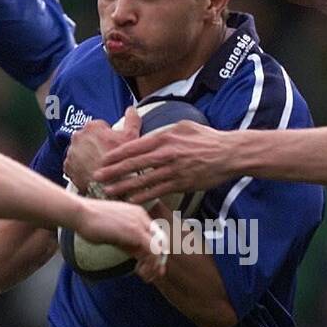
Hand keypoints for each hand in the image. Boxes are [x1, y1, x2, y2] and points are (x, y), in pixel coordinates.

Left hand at [64, 107, 137, 192]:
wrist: (108, 187)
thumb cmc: (120, 162)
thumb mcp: (132, 138)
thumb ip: (132, 120)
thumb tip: (131, 109)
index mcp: (92, 127)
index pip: (101, 126)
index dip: (109, 136)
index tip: (113, 146)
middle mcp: (78, 137)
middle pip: (89, 138)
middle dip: (96, 145)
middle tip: (107, 157)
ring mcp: (71, 152)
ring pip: (81, 151)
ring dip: (88, 156)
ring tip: (100, 166)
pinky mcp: (68, 166)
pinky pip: (74, 164)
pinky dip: (81, 168)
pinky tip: (92, 173)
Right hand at [73, 199, 166, 282]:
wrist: (79, 214)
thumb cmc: (89, 222)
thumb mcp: (113, 233)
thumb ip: (127, 242)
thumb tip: (137, 254)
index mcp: (137, 213)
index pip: (153, 234)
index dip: (154, 251)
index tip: (146, 266)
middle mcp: (141, 216)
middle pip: (160, 241)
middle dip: (159, 260)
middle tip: (154, 275)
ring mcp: (140, 223)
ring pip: (158, 248)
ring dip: (155, 266)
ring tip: (147, 277)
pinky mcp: (136, 232)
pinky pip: (152, 251)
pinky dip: (150, 264)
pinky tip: (142, 273)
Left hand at [94, 121, 231, 204]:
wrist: (229, 154)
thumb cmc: (208, 139)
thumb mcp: (184, 126)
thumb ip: (164, 131)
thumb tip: (149, 133)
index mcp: (165, 137)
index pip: (134, 146)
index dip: (116, 154)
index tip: (102, 160)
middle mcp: (167, 153)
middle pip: (133, 164)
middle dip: (112, 171)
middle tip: (96, 177)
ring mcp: (174, 170)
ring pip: (143, 180)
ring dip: (123, 186)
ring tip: (108, 191)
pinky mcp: (181, 183)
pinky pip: (158, 191)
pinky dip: (143, 196)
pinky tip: (131, 200)